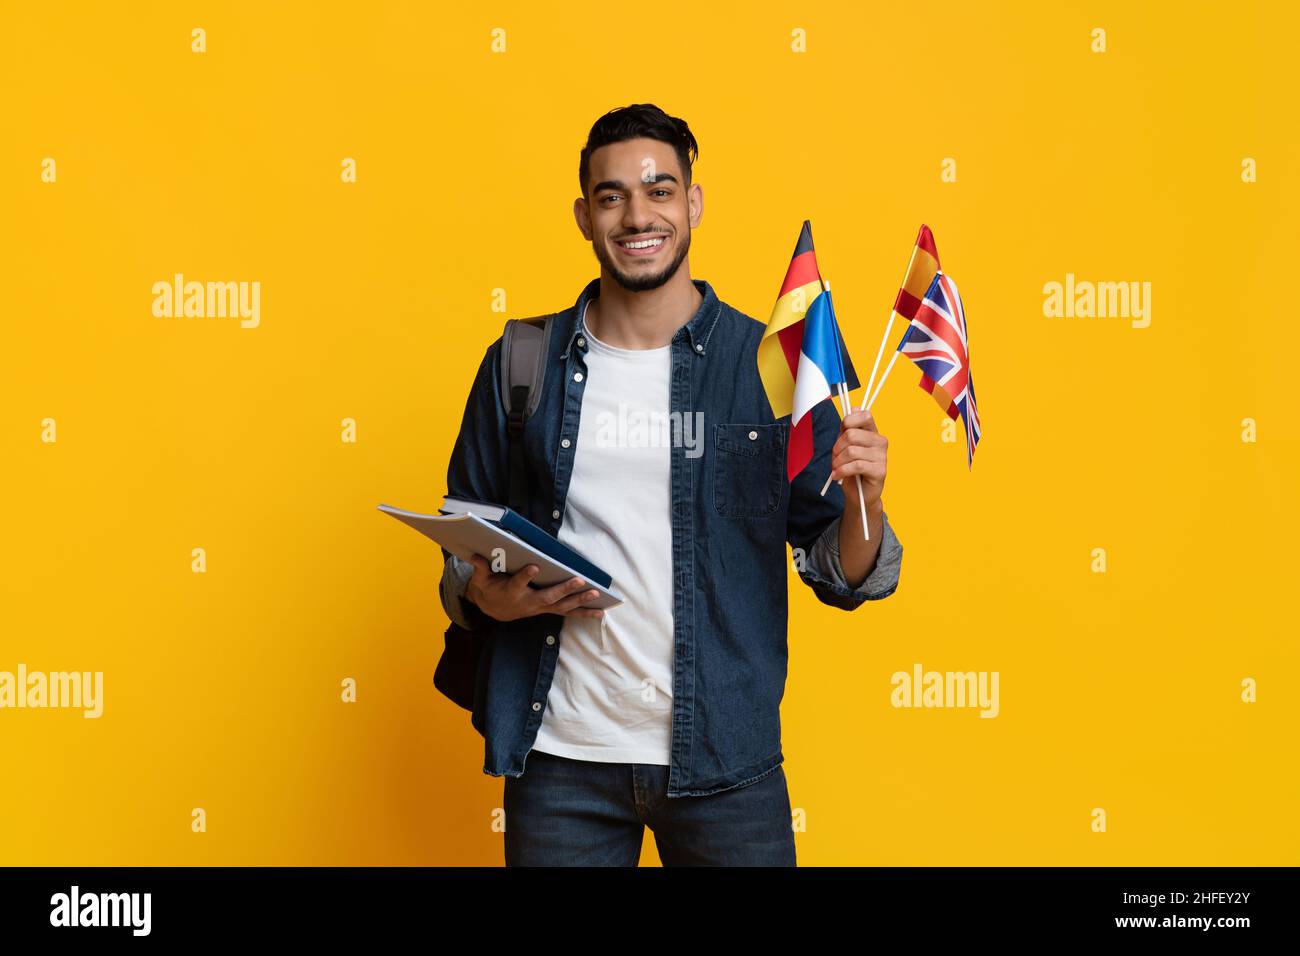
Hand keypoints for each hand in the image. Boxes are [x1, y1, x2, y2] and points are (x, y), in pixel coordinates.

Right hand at [464, 554, 604, 621]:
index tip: (534, 566)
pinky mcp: (548, 610)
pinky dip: (584, 613)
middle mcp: (529, 602)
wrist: (494, 610)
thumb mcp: (481, 580)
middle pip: (548, 597)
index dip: (525, 576)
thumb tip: (476, 556)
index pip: (518, 583)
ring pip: (562, 607)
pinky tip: (600, 612)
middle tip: (580, 581)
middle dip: (564, 590)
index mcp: (512, 592)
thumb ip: (481, 568)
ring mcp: (540, 608)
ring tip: (596, 595)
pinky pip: (568, 613)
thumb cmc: (490, 590)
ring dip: (580, 602)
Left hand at [829, 410, 887, 509]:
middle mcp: (880, 442)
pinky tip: (838, 475)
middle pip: (852, 435)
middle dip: (837, 447)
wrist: (859, 494)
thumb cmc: (852, 468)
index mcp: (873, 432)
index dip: (850, 420)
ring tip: (836, 469)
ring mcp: (882, 456)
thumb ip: (847, 429)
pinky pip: (856, 465)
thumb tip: (854, 407)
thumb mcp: (845, 446)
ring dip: (838, 461)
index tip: (842, 430)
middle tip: (835, 458)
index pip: (865, 415)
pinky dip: (842, 471)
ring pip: (852, 451)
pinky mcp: (880, 471)